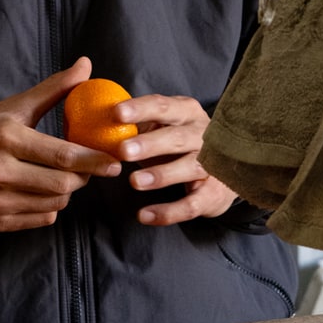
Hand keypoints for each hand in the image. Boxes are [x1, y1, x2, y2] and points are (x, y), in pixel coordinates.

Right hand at [0, 58, 120, 232]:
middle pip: (62, 186)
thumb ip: (54, 89)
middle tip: (90, 167)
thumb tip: (86, 65)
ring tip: (62, 176)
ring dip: (67, 192)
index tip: (115, 161)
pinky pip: (40, 219)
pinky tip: (42, 190)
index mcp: (7, 138)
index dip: (94, 161)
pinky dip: (50, 207)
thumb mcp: (14, 106)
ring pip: (54, 205)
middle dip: (84, 178)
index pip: (63, 156)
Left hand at [117, 93, 236, 226]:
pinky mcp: (212, 194)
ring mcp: (211, 165)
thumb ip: (137, 122)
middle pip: (177, 137)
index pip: (163, 106)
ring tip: (134, 181)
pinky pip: (190, 205)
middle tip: (123, 150)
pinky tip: (144, 215)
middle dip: (150, 144)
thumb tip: (98, 119)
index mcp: (187, 112)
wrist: (223, 170)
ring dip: (161, 175)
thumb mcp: (163, 125)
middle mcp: (203, 135)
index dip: (140, 108)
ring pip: (188, 168)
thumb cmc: (180, 142)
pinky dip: (168, 212)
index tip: (117, 113)